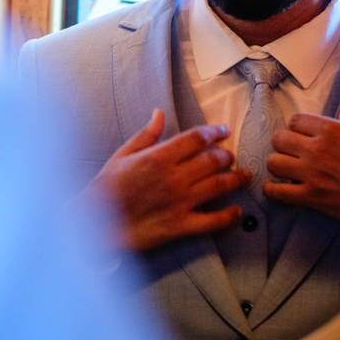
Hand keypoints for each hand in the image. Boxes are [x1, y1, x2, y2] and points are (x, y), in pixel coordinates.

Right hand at [82, 109, 251, 251]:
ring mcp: (180, 202)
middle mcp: (174, 178)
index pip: (196, 139)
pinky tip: (236, 210)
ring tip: (244, 175)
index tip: (224, 131)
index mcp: (159, 157)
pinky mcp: (181, 226)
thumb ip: (146, 134)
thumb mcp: (123, 154)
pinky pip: (211, 221)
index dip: (214, 132)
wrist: (95, 222)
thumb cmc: (106, 187)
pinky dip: (227, 215)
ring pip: (217, 186)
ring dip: (235, 179)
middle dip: (226, 155)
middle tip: (231, 155)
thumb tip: (159, 113)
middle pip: (212, 161)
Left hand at [263, 102, 339, 238]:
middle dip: (283, 145)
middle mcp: (319, 148)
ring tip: (286, 170)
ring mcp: (313, 174)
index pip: (295, 120)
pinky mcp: (313, 198)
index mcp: (333, 130)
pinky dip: (272, 191)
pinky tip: (276, 188)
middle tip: (292, 153)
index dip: (296, 128)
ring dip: (278, 166)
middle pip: (279, 139)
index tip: (301, 137)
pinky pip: (277, 192)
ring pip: (273, 162)